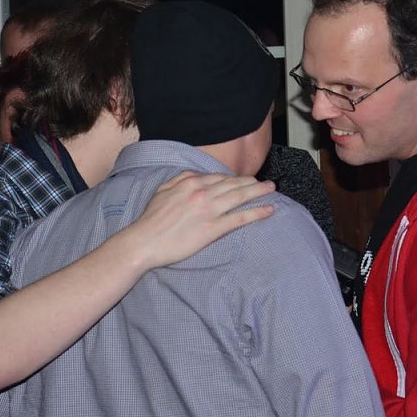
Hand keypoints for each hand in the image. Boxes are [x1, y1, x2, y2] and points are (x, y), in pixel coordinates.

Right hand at [117, 172, 275, 270]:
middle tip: (266, 183)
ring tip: (271, 190)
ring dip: (259, 192)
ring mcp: (209, 210)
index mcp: (191, 183)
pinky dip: (256, 212)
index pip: (219, 177)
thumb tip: (195, 175)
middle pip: (234, 184)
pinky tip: (268, 210)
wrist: (144, 241)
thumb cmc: (151, 219)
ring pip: (240, 197)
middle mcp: (203, 193)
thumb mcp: (163, 190)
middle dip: (252, 182)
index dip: (235, 178)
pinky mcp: (213, 229)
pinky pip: (240, 218)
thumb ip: (180, 179)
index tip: (244, 180)